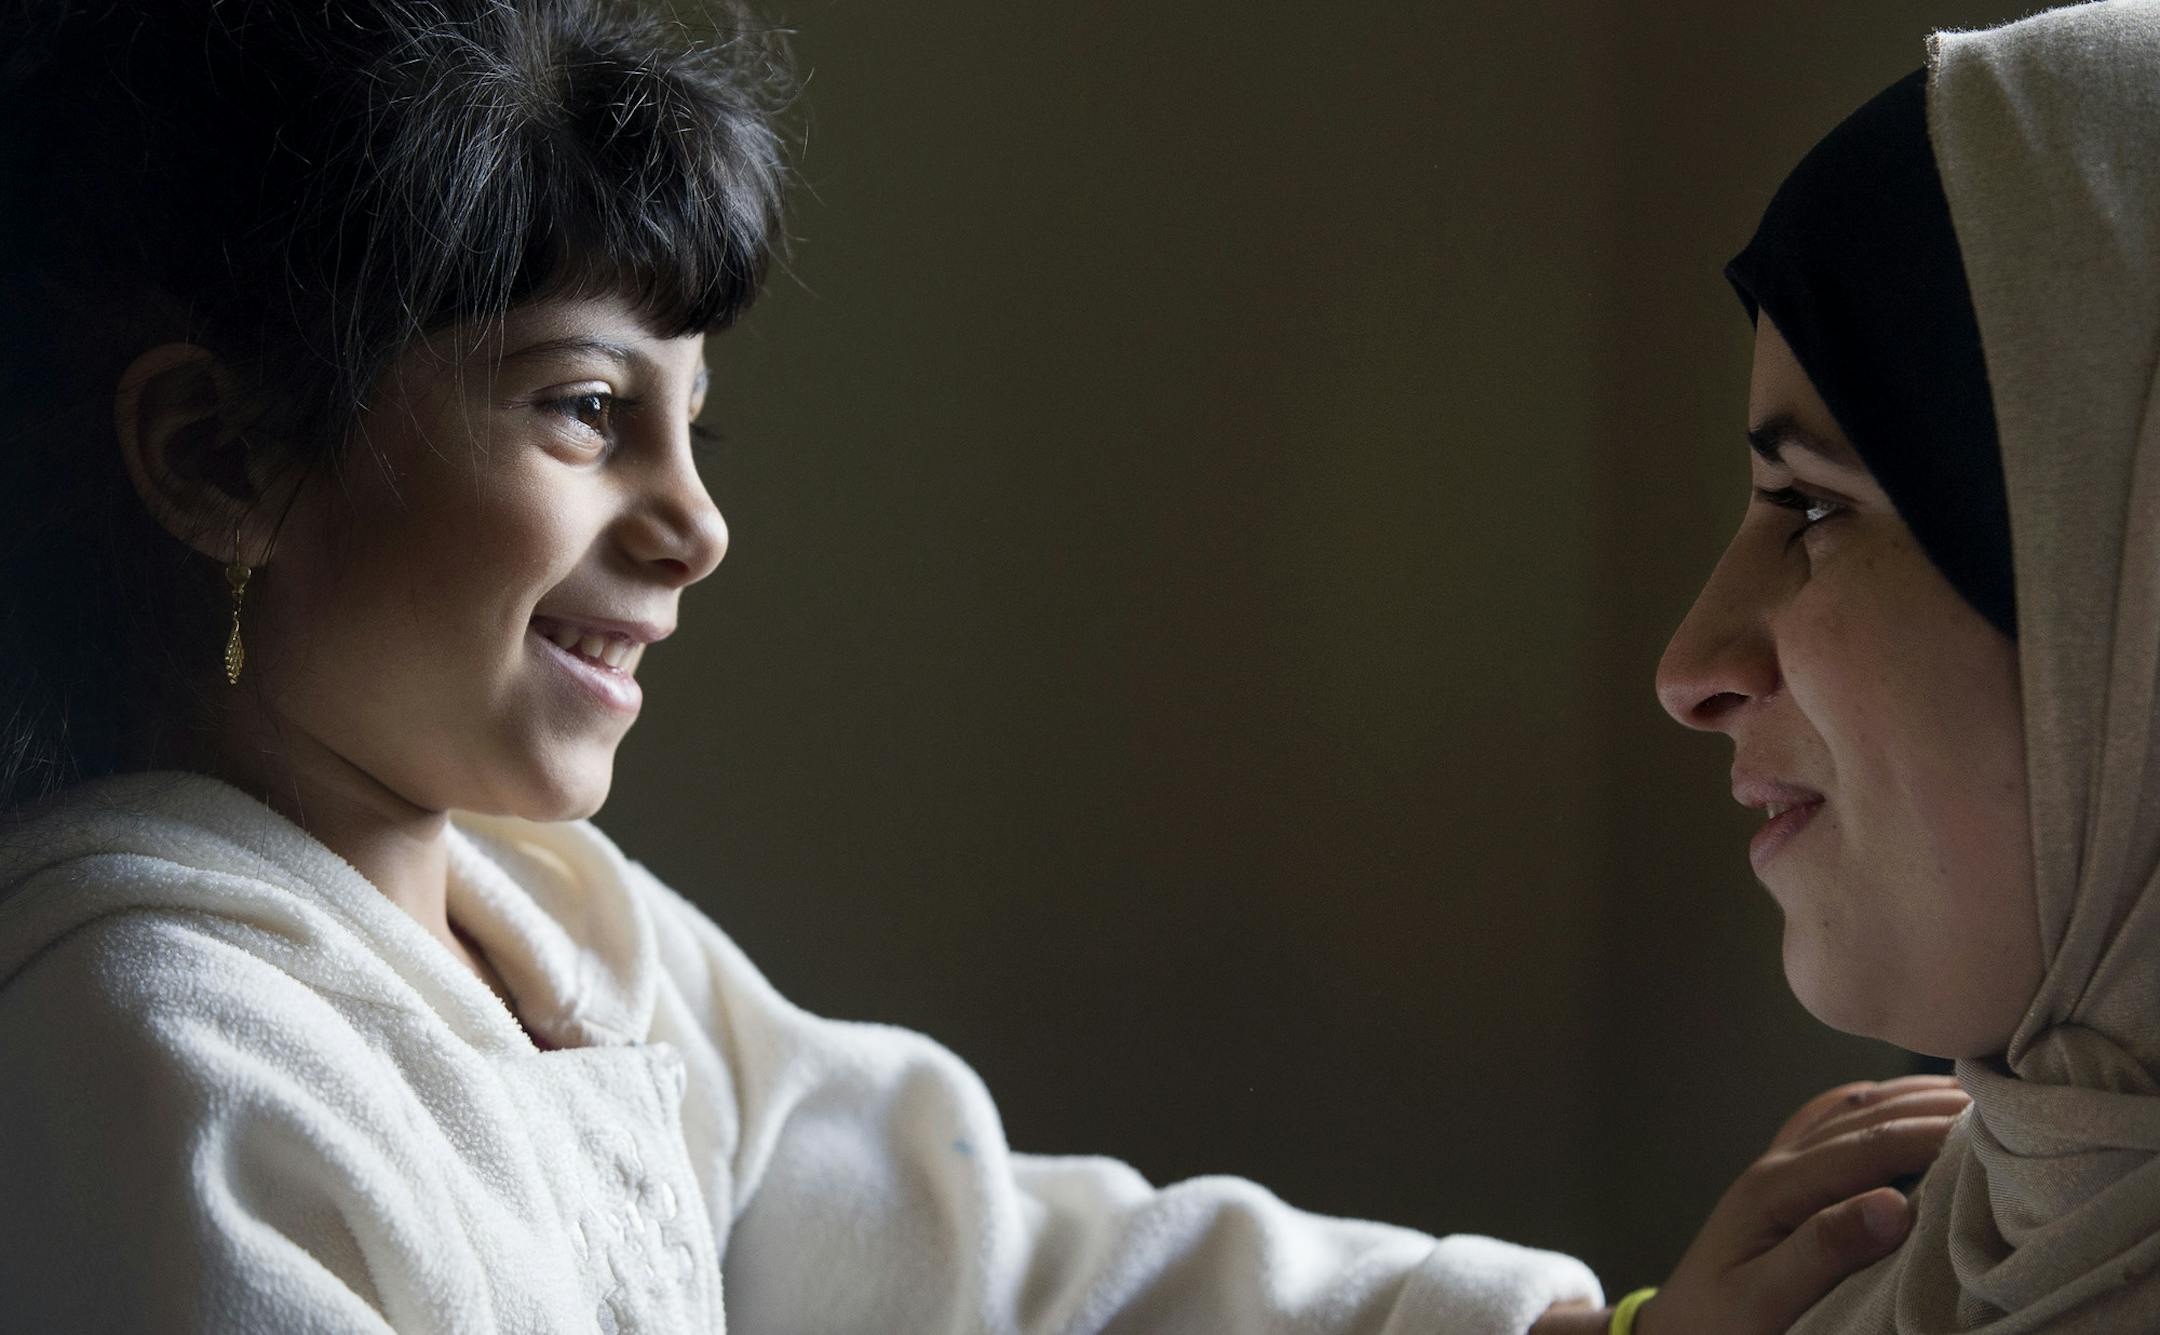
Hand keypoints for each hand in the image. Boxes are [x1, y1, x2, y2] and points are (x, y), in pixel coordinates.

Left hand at [1634, 1075, 1968, 1334]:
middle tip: (2004, 1100)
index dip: (1930, 1133)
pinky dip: (1877, 1105)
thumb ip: (1825, 1250)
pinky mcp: (1786, 1178)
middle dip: (1932, 1106)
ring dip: (1908, 1097)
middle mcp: (1778, 1163)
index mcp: (1777, 1187)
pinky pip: (1833, 1122)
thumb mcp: (1767, 1299)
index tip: (1992, 1130)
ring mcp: (1780, 1165)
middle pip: (1865, 1116)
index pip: (1867, 1145)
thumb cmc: (1723, 1324)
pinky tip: (1905, 1100)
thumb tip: (1893, 1204)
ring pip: (1851, 1111)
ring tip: (1972, 1091)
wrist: (1679, 1333)